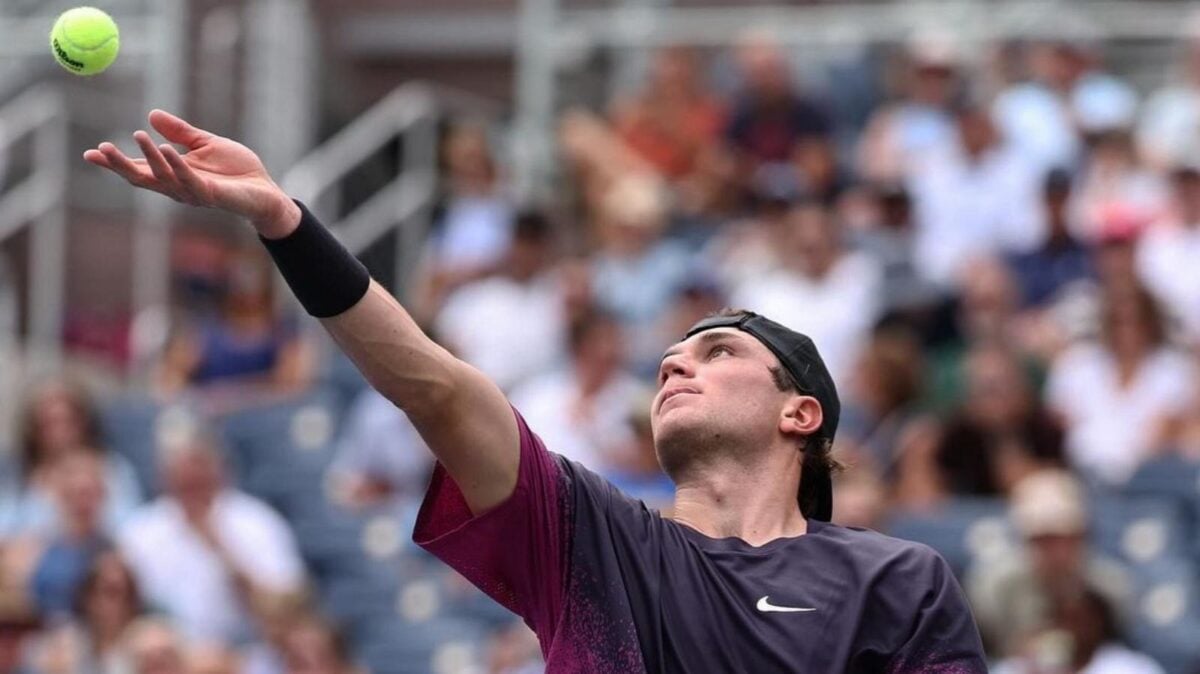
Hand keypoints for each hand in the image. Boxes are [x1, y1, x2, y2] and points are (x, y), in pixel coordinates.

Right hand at [84, 110, 301, 237]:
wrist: (265, 189)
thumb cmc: (236, 170)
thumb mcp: (205, 144)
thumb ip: (180, 132)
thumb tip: (151, 114)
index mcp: (173, 175)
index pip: (138, 170)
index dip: (115, 163)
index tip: (90, 153)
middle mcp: (177, 187)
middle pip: (142, 179)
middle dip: (120, 165)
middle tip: (100, 149)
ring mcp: (193, 193)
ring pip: (164, 177)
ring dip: (149, 156)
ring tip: (139, 135)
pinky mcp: (211, 195)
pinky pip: (190, 180)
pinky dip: (177, 164)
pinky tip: (167, 149)